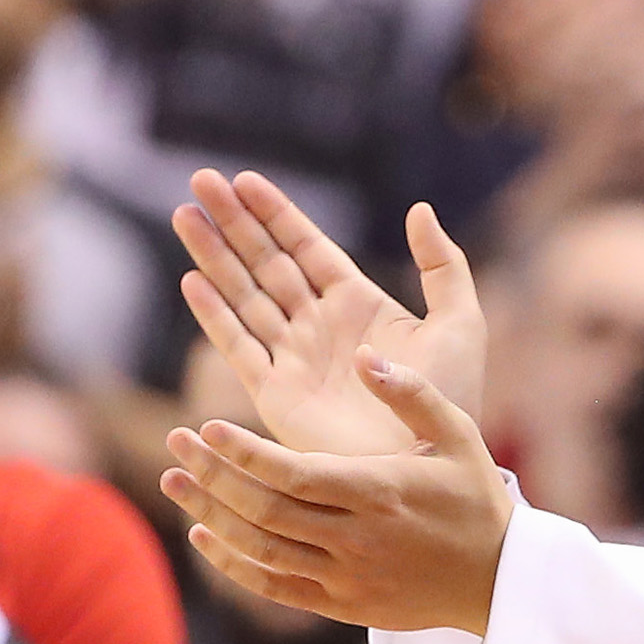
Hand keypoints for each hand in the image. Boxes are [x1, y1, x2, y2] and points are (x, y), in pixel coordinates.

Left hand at [161, 353, 512, 632]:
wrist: (499, 582)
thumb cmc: (477, 498)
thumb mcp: (459, 435)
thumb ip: (411, 392)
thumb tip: (363, 354)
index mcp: (379, 492)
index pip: (293, 475)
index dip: (243, 453)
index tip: (207, 426)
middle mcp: (356, 538)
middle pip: (263, 509)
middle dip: (212, 474)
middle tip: (176, 441)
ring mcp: (346, 576)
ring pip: (259, 548)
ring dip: (210, 514)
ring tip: (175, 481)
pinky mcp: (342, 604)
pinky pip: (272, 586)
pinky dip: (232, 563)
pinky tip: (203, 533)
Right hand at [175, 171, 483, 455]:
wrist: (428, 463)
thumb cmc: (451, 399)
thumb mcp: (460, 322)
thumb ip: (442, 265)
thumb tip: (419, 208)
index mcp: (358, 303)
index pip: (307, 247)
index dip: (276, 214)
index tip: (244, 180)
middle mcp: (319, 326)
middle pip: (266, 262)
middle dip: (233, 222)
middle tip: (200, 179)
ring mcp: (295, 359)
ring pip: (245, 295)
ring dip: (214, 256)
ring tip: (184, 214)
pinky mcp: (277, 395)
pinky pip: (239, 347)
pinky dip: (215, 315)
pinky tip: (192, 281)